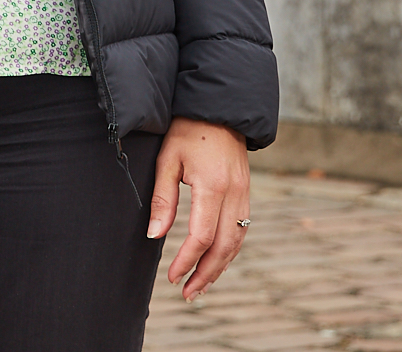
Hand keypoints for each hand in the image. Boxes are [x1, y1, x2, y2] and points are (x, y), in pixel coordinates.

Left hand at [146, 116, 250, 301]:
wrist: (219, 107)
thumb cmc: (188, 130)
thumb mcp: (168, 160)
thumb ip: (163, 199)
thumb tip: (155, 236)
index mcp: (213, 185)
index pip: (201, 236)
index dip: (186, 260)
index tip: (171, 276)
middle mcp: (234, 193)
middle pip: (224, 247)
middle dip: (205, 274)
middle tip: (186, 294)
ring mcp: (245, 194)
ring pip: (236, 242)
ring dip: (219, 268)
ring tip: (199, 287)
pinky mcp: (246, 193)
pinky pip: (242, 230)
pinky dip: (229, 251)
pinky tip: (215, 262)